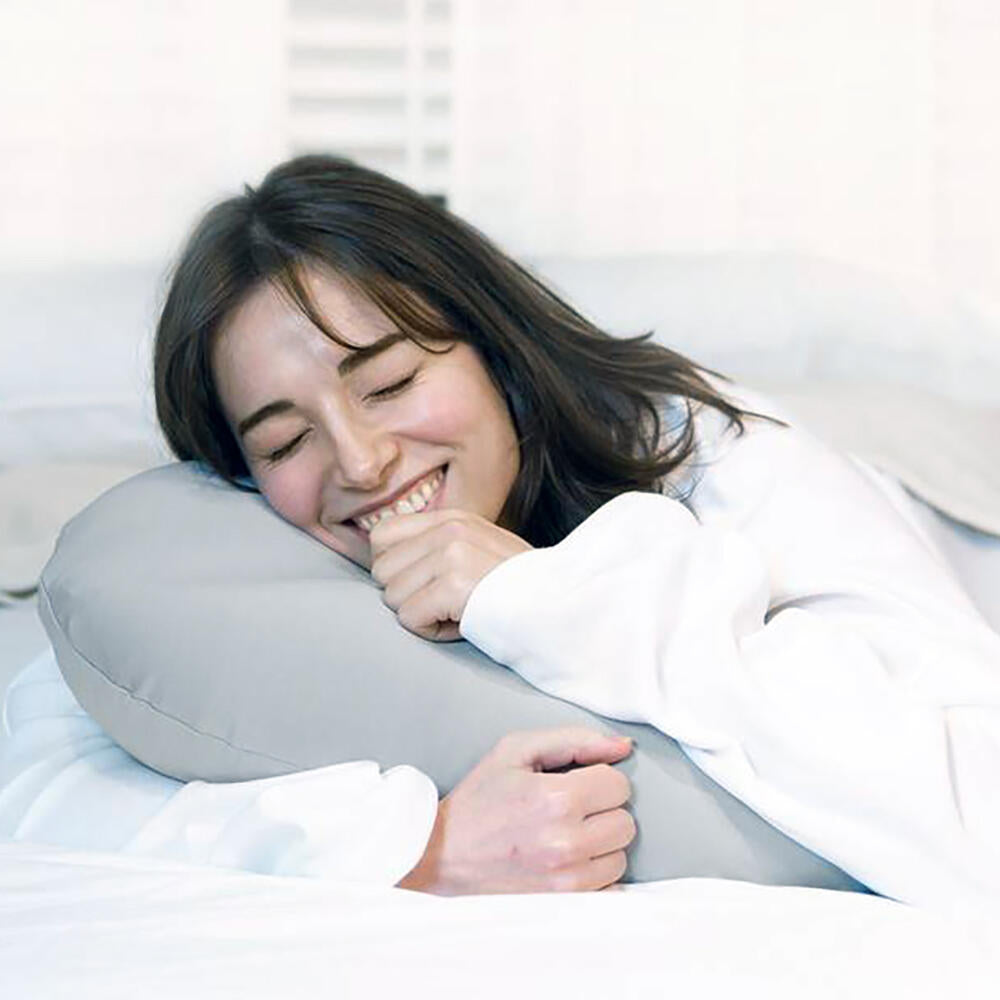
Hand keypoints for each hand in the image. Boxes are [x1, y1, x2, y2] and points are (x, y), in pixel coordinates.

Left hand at [369, 508, 532, 641]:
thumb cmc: (519, 589)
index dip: (394, 568)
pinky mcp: (454, 585)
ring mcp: (451, 555)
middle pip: (381, 571)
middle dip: (407, 595)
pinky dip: (432, 631)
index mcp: (452, 519)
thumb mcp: (477, 551)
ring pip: (392, 597)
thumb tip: (386, 566)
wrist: (562, 606)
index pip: (382, 536)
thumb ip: (435, 548)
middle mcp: (448, 530)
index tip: (422, 584)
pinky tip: (461, 623)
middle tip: (445, 603)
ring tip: (458, 612)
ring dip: (422, 615)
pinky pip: (409, 618)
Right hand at [397, 728, 635, 894]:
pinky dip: (596, 874)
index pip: (619, 784)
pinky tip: (569, 861)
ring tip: (565, 835)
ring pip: (621, 854)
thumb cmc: (479, 799)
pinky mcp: (565, 905)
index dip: (597, 778)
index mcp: (557, 798)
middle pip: (626, 821)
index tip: (573, 783)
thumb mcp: (516, 750)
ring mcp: (567, 880)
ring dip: (600, 843)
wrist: (442, 853)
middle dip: (602, 810)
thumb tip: (623, 746)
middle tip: (568, 809)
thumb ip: (575, 740)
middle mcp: (567, 842)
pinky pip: (611, 888)